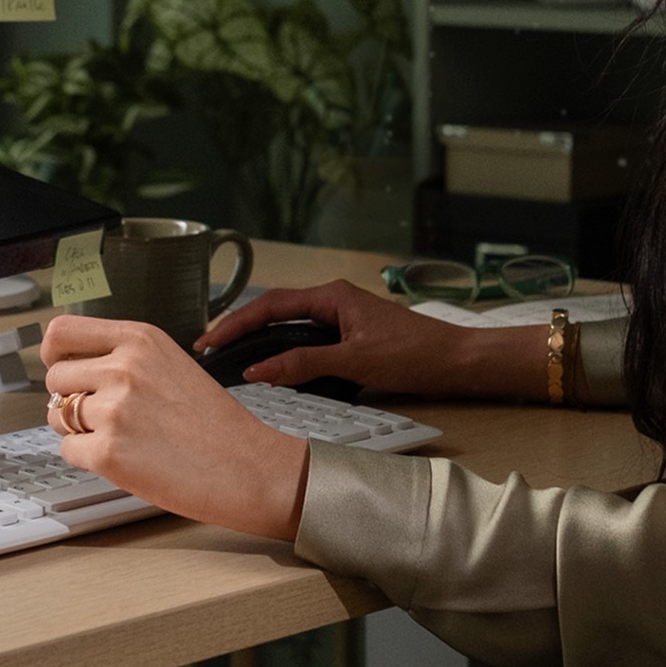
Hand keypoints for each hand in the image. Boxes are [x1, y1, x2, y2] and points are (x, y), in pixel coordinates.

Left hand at [39, 315, 309, 540]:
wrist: (249, 468)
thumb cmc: (217, 425)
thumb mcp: (172, 365)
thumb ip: (124, 358)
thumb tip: (70, 368)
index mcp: (140, 340)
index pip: (62, 331)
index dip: (53, 353)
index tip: (59, 366)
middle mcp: (123, 368)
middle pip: (55, 377)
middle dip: (69, 399)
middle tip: (101, 416)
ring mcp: (113, 410)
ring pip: (56, 416)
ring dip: (77, 430)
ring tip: (119, 437)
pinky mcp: (108, 452)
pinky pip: (68, 451)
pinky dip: (88, 459)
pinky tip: (124, 459)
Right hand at [192, 280, 535, 398]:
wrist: (455, 361)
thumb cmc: (413, 354)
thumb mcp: (354, 362)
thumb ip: (304, 364)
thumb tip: (259, 370)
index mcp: (331, 296)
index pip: (270, 306)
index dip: (236, 324)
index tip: (210, 341)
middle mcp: (333, 300)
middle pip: (274, 311)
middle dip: (240, 327)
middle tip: (210, 348)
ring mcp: (342, 316)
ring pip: (289, 324)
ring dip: (260, 337)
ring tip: (230, 354)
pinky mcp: (350, 333)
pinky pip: (305, 336)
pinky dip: (282, 347)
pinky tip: (271, 363)